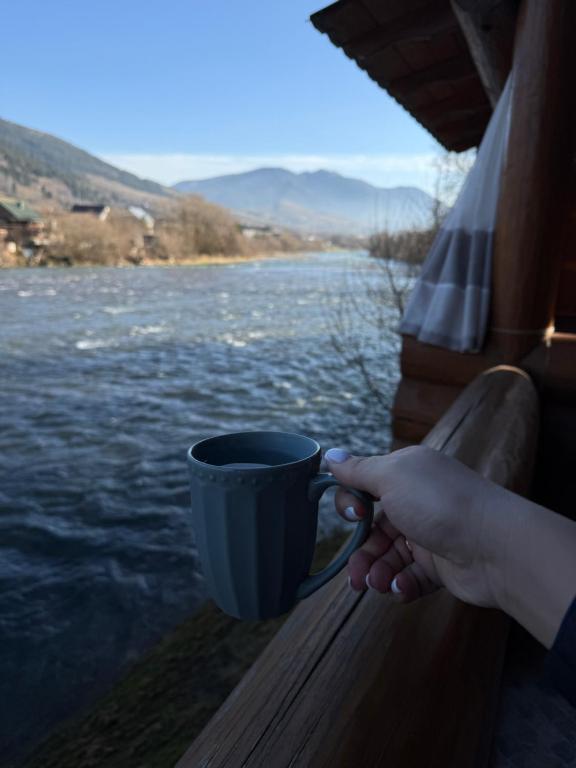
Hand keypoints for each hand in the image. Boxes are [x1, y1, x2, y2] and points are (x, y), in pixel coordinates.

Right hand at [326, 446, 510, 609]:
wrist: (495, 547)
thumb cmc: (439, 503)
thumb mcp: (391, 476)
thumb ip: (358, 470)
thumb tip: (330, 454)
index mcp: (407, 473)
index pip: (366, 487)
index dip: (352, 503)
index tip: (354, 515)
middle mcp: (418, 501)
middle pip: (375, 528)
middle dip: (362, 553)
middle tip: (355, 575)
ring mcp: (430, 534)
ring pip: (390, 556)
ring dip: (378, 572)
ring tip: (377, 585)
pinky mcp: (442, 566)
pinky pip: (412, 576)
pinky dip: (402, 584)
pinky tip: (401, 588)